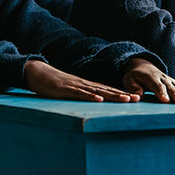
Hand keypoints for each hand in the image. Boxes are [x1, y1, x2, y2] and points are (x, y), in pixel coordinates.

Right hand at [24, 59, 140, 102]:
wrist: (36, 72)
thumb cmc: (51, 83)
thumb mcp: (68, 91)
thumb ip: (78, 96)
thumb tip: (90, 103)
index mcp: (85, 86)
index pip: (106, 90)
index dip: (120, 94)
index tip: (135, 98)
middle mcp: (83, 84)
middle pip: (106, 90)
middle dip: (122, 95)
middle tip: (138, 99)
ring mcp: (75, 86)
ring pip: (97, 91)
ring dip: (112, 95)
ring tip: (126, 99)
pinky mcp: (65, 89)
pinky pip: (79, 93)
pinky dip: (90, 96)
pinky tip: (99, 99)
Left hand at [122, 57, 174, 102]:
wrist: (142, 66)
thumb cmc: (134, 76)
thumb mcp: (128, 80)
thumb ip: (133, 87)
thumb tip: (139, 95)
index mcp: (150, 78)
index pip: (157, 86)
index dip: (162, 93)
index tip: (166, 100)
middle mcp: (162, 78)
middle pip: (170, 87)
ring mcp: (170, 80)